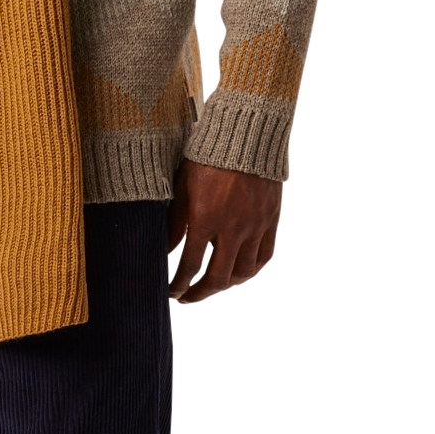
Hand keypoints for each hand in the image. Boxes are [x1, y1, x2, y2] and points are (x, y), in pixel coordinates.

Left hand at [167, 160, 281, 303]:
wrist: (246, 135)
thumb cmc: (207, 157)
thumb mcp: (182, 188)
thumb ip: (174, 223)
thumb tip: (164, 251)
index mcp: (205, 219)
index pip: (190, 266)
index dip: (179, 285)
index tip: (171, 293)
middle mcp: (232, 228)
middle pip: (218, 278)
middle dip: (200, 293)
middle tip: (188, 298)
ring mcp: (255, 226)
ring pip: (243, 273)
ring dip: (225, 285)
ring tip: (212, 285)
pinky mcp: (271, 220)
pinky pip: (264, 257)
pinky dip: (251, 271)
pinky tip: (239, 273)